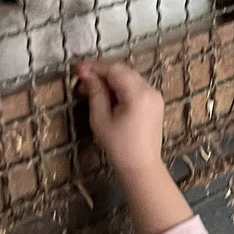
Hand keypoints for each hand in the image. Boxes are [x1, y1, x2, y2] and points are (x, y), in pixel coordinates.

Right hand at [77, 60, 164, 180]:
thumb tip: (87, 75)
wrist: (141, 167)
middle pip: (123, 71)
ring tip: (90, 89)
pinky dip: (120, 87)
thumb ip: (95, 93)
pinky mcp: (155, 103)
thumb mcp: (101, 120)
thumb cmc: (120, 148)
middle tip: (81, 80)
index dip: (95, 67)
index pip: (115, 70)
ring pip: (129, 77)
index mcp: (138, 95)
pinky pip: (135, 87)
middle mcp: (150, 91)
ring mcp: (155, 96)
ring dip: (110, 80)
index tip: (78, 69)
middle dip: (101, 73)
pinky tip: (106, 95)